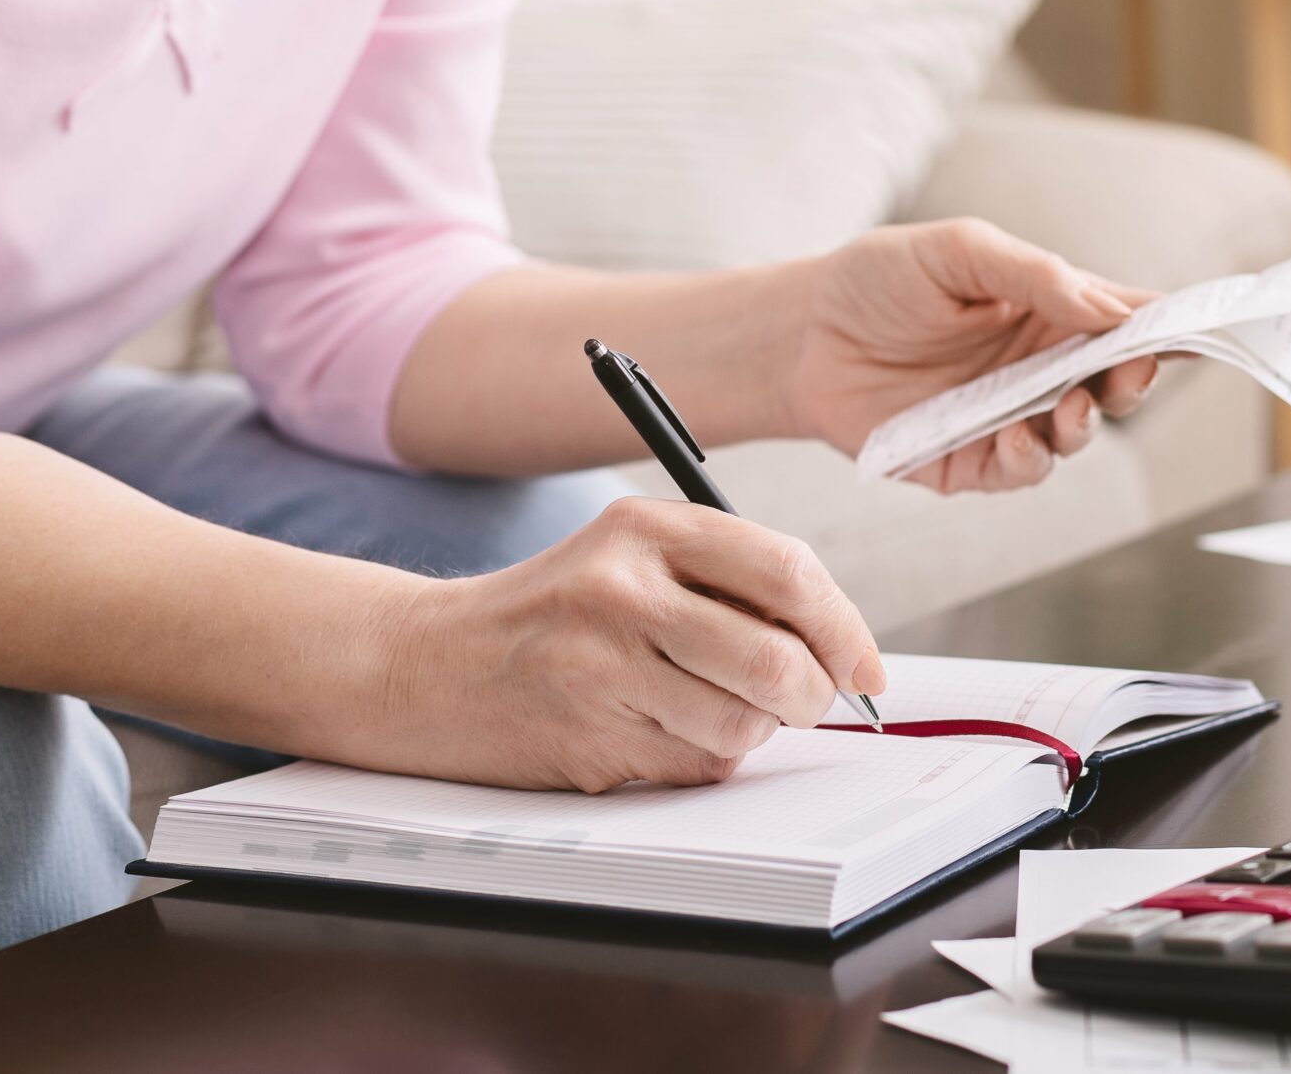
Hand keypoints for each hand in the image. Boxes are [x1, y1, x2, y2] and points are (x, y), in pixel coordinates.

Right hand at [377, 496, 885, 789]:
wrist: (424, 665)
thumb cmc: (553, 613)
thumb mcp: (633, 556)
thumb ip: (731, 581)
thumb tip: (844, 648)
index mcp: (647, 528)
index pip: (788, 572)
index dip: (845, 628)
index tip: (866, 666)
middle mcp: (623, 590)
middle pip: (777, 658)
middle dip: (811, 694)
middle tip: (804, 700)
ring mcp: (601, 667)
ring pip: (742, 721)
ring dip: (748, 729)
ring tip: (702, 704)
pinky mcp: (588, 737)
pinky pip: (695, 762)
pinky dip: (699, 756)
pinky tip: (652, 727)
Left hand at [785, 219, 1164, 492]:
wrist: (797, 336)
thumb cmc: (876, 280)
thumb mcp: (958, 251)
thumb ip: (1036, 275)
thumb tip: (1111, 307)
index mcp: (1047, 308)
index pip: (1125, 318)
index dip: (1169, 325)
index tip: (1204, 330)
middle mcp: (1037, 366)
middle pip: (1113, 382)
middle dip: (1134, 381)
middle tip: (1131, 373)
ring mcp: (1007, 416)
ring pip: (1074, 435)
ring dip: (1085, 425)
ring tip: (1070, 410)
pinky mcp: (969, 461)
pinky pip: (1018, 472)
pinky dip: (1029, 461)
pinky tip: (1017, 439)